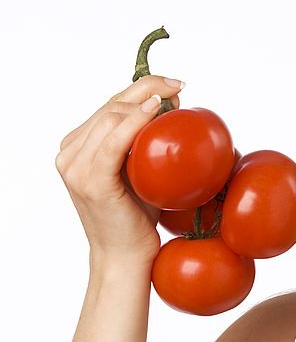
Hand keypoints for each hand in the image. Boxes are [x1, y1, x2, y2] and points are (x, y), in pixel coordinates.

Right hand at [55, 75, 184, 270]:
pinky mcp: (91, 181)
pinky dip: (135, 122)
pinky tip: (154, 110)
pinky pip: (114, 142)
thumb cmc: (138, 215)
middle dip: (148, 88)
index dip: (142, 87)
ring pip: (111, 118)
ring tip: (174, 99)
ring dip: (145, 102)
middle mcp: (70, 153)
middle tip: (180, 86)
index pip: (110, 104)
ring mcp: (75, 167)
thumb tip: (173, 104)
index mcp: (77, 147)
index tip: (174, 85)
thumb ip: (145, 140)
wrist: (126, 256)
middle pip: (111, 106)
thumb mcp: (141, 170)